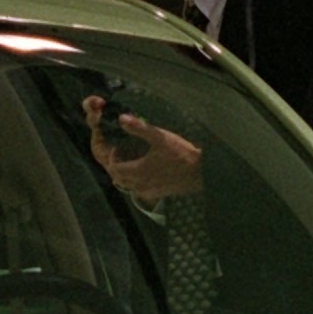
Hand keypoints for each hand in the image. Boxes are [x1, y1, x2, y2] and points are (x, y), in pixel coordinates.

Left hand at [86, 95, 203, 202]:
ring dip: (125, 175)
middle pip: (119, 178)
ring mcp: (149, 192)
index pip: (114, 168)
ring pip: (128, 186)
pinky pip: (139, 191)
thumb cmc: (180, 154)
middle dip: (116, 166)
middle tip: (122, 153)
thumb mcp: (160, 137)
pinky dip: (136, 182)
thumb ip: (139, 128)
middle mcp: (140, 185)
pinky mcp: (157, 195)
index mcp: (138, 171)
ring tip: (131, 161)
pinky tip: (144, 172)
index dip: (112, 157)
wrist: (200, 173)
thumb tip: (121, 118)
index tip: (118, 147)